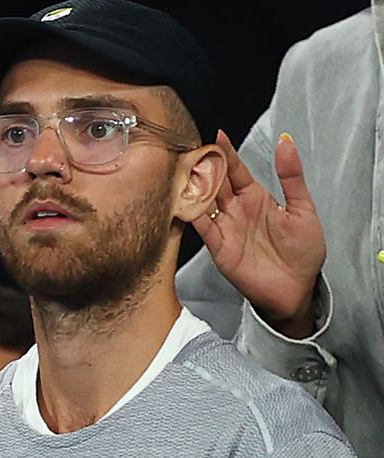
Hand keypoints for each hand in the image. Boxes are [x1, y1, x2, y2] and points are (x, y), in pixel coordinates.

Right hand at [193, 130, 325, 337]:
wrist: (298, 289)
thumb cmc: (304, 253)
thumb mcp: (303, 209)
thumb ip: (292, 177)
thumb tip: (286, 142)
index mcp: (255, 197)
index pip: (235, 169)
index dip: (226, 152)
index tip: (217, 134)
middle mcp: (236, 211)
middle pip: (215, 182)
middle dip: (204, 165)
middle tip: (193, 147)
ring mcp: (226, 229)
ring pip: (205, 202)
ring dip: (195, 187)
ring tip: (186, 169)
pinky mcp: (220, 249)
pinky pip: (205, 229)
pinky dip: (195, 215)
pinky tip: (189, 201)